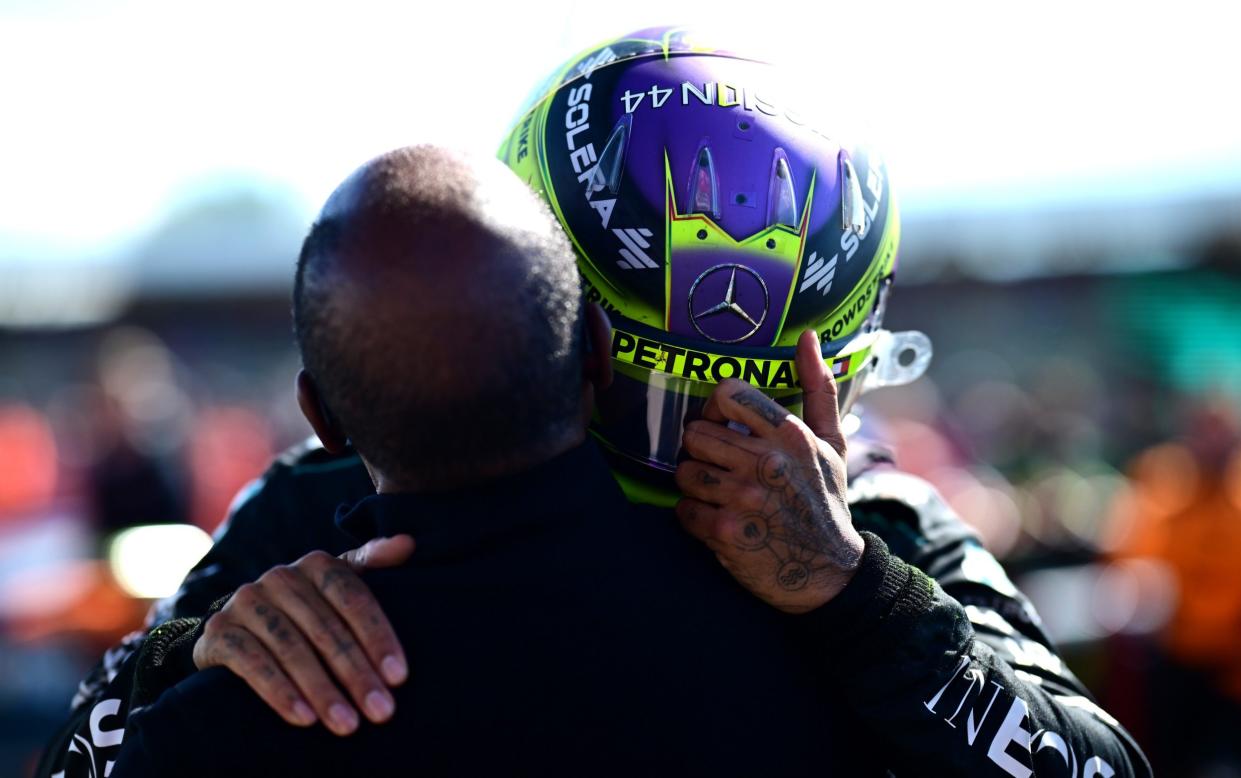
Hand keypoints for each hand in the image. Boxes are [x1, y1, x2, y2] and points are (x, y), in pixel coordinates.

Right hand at [192, 534, 414, 734]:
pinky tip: (303, 719)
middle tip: (380, 712)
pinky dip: (279, 692)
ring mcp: (246, 602)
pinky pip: (251, 663)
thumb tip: (408, 544)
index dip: (378, 638)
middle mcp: (279, 577)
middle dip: (356, 674)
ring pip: (291, 649)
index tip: (399, 677)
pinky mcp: (219, 631)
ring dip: (322, 690)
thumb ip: (371, 563)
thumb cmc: (307, 610)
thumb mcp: (339, 585)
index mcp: (316, 564)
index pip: (353, 599)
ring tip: (346, 724)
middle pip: (326, 629)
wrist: (239, 629)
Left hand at [675, 330, 861, 613]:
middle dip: (703, 452)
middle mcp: (768, 461)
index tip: (724, 428)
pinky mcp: (726, 532)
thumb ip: (818, 388)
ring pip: (684, 471)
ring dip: (695, 485)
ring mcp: (745, 497)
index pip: (726, 393)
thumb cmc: (826, 502)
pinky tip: (718, 522)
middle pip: (696, 433)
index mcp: (791, 434)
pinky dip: (693, 518)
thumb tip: (809, 336)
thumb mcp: (831, 444)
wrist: (831, 574)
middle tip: (722, 468)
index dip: (715, 410)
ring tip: (720, 496)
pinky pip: (682, 509)